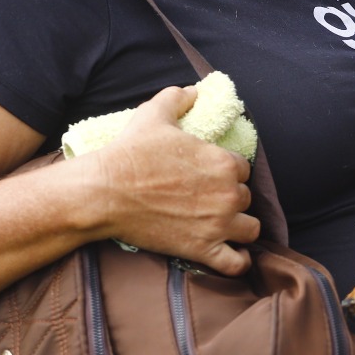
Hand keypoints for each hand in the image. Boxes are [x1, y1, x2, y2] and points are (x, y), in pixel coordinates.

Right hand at [85, 86, 258, 275]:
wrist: (104, 192)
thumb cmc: (130, 153)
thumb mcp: (154, 115)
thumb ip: (177, 98)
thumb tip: (192, 90)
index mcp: (223, 162)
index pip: (242, 168)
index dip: (227, 172)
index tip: (210, 176)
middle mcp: (228, 194)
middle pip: (245, 198)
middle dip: (230, 198)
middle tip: (208, 199)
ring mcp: (218, 224)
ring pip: (250, 230)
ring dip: (239, 227)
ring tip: (222, 226)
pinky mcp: (203, 250)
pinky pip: (236, 264)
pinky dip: (237, 262)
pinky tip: (230, 254)